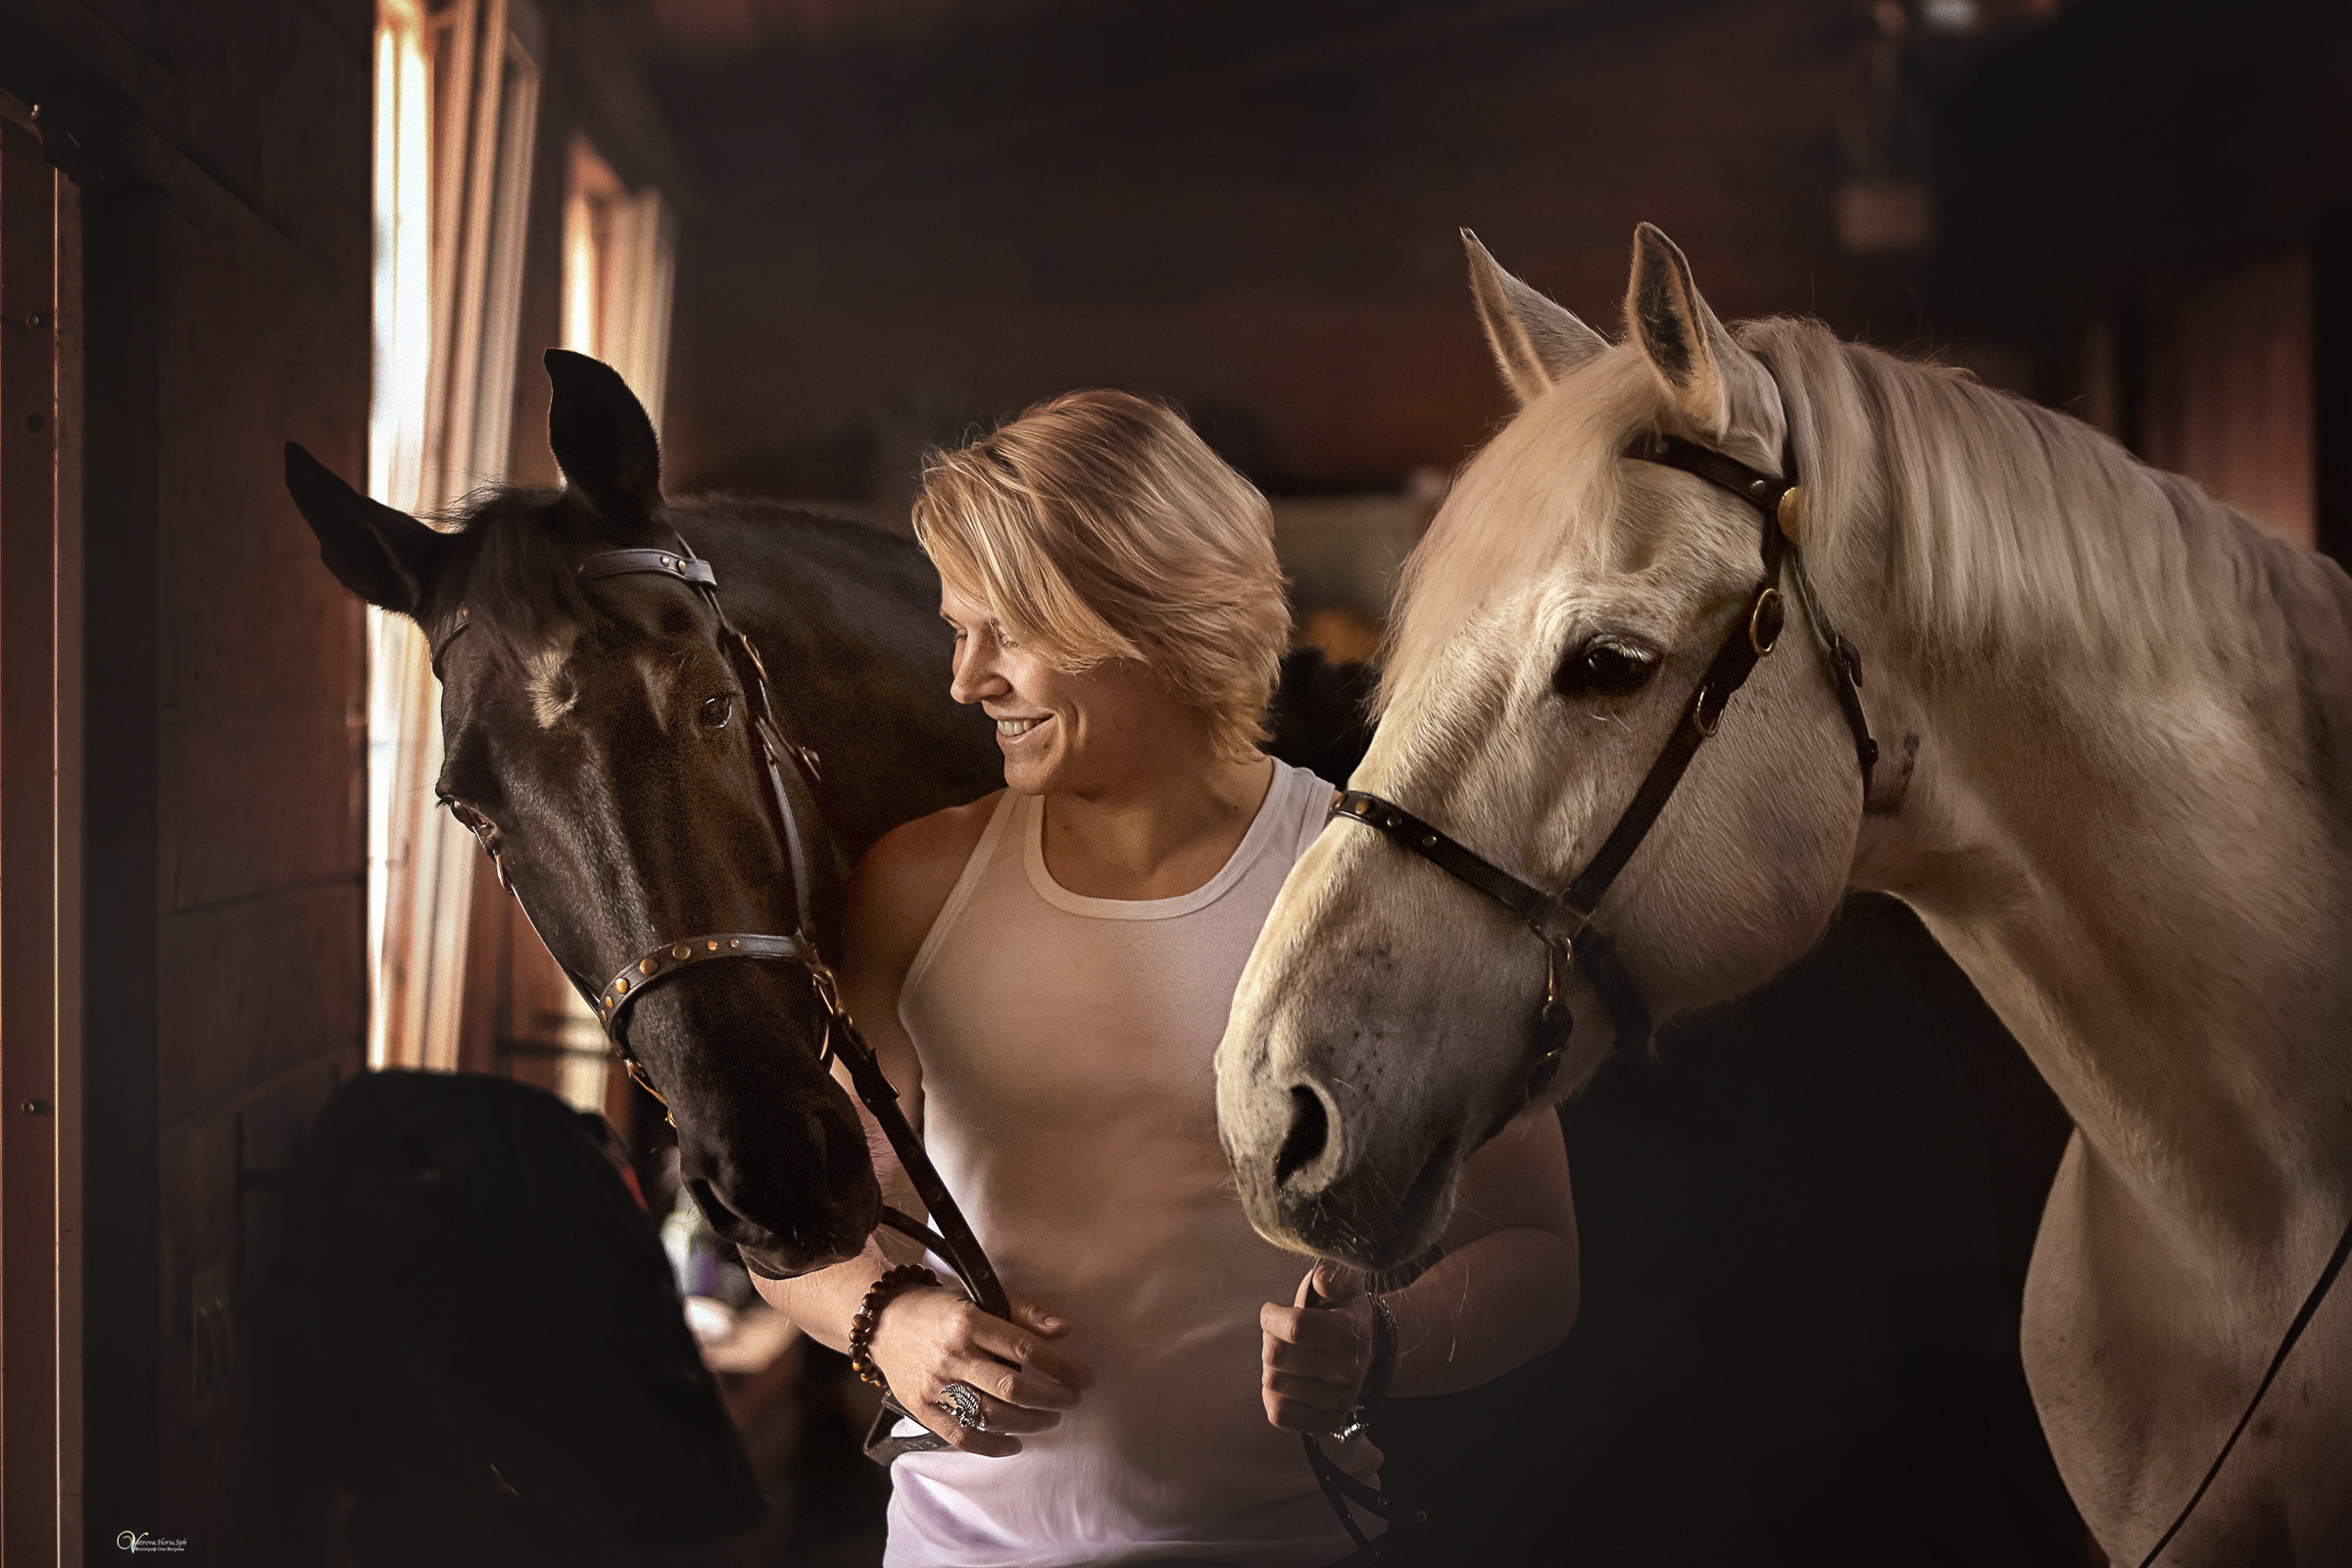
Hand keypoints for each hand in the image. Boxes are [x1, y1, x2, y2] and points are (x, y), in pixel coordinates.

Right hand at [868, 1287, 1091, 1457]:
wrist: (883, 1321)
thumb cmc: (938, 1308)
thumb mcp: (979, 1297)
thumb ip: (1023, 1312)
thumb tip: (1065, 1331)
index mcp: (969, 1322)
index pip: (1025, 1348)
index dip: (1061, 1366)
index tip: (1084, 1377)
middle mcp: (952, 1355)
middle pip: (1012, 1387)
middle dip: (1051, 1398)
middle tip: (1071, 1400)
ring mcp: (935, 1385)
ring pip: (991, 1414)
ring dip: (1029, 1422)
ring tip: (1050, 1419)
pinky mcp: (922, 1408)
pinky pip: (961, 1436)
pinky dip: (991, 1445)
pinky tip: (1015, 1444)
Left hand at [1260, 1264, 1375, 1433]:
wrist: (1365, 1353)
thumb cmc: (1342, 1315)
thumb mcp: (1344, 1289)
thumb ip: (1331, 1278)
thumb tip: (1321, 1279)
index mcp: (1349, 1335)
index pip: (1295, 1327)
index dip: (1272, 1317)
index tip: (1271, 1312)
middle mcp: (1348, 1373)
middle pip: (1276, 1356)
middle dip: (1269, 1339)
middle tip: (1280, 1335)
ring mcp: (1338, 1402)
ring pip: (1273, 1384)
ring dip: (1272, 1368)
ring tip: (1289, 1358)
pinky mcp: (1324, 1424)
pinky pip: (1278, 1413)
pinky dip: (1274, 1396)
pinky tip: (1288, 1381)